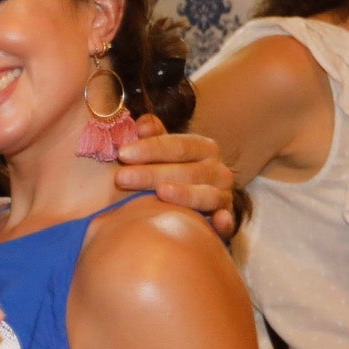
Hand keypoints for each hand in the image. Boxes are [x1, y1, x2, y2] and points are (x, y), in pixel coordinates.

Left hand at [115, 114, 237, 237]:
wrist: (182, 203)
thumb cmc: (166, 172)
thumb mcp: (160, 152)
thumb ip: (152, 136)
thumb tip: (142, 126)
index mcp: (204, 148)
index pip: (178, 145)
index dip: (150, 148)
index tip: (122, 153)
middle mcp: (218, 170)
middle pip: (187, 171)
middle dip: (152, 174)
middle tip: (121, 178)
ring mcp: (224, 196)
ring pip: (207, 195)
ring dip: (184, 194)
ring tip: (160, 193)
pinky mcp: (226, 220)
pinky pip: (227, 222)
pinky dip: (224, 222)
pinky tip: (215, 222)